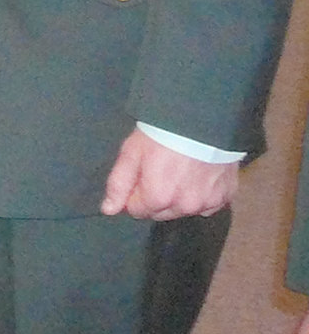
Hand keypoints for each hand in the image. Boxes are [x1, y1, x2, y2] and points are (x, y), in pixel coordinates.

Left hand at [100, 128, 236, 218]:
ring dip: (178, 198)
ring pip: (184, 210)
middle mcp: (184, 207)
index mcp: (158, 199)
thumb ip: (118, 185)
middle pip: (161, 213)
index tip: (139, 176)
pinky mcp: (225, 197)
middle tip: (158, 171)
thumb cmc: (160, 135)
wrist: (201, 120)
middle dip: (155, 198)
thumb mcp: (131, 154)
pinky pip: (207, 205)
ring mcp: (207, 203)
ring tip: (178, 172)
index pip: (138, 211)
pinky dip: (200, 196)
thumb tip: (108, 210)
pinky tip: (198, 177)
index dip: (134, 194)